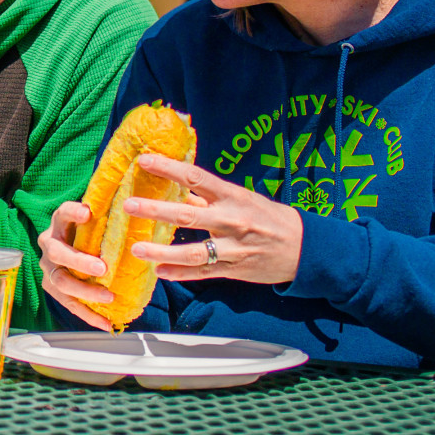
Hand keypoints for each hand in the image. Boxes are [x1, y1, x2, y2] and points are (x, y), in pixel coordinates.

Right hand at [37, 200, 115, 331]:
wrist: (72, 245)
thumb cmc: (90, 231)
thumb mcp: (96, 220)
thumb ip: (111, 217)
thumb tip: (143, 213)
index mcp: (60, 223)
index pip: (63, 213)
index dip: (73, 213)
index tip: (88, 213)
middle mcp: (50, 243)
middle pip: (58, 253)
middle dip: (80, 262)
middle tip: (102, 268)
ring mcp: (50, 267)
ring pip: (60, 281)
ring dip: (85, 291)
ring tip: (108, 297)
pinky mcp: (53, 287)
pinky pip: (69, 303)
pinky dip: (88, 315)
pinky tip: (106, 323)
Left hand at [124, 154, 303, 286]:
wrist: (306, 249)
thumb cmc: (268, 217)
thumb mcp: (242, 198)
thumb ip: (208, 195)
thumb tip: (176, 185)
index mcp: (233, 196)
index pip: (196, 177)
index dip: (169, 168)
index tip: (144, 160)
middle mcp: (232, 221)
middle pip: (189, 215)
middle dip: (157, 210)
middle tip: (128, 205)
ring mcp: (232, 248)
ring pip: (193, 252)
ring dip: (162, 251)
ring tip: (135, 249)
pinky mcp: (233, 269)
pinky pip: (202, 273)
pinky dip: (180, 274)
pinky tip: (159, 273)